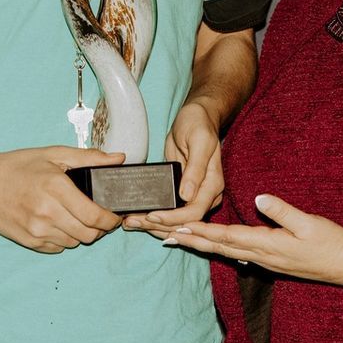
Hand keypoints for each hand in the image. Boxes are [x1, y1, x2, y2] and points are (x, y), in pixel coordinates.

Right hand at [0, 147, 123, 252]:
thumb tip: (118, 159)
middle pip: (89, 234)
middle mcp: (47, 213)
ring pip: (75, 242)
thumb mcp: (53, 154)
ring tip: (76, 217)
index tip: (115, 215)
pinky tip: (57, 222)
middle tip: (99, 216)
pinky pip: (58, 247)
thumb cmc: (18, 166)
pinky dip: (64, 238)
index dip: (111, 220)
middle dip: (100, 228)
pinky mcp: (29, 242)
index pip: (95, 216)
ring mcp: (37, 231)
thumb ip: (88, 158)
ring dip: (82, 233)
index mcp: (56, 188)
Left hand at [124, 101, 223, 234]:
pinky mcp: (180, 193)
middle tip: (132, 222)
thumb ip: (195, 168)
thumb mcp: (199, 142)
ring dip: (153, 225)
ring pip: (174, 221)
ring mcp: (192, 196)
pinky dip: (153, 216)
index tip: (153, 216)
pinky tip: (136, 216)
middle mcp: (204, 195)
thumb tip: (187, 195)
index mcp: (212, 185)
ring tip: (129, 222)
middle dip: (158, 225)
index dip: (174, 219)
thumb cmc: (199, 125)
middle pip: (183, 222)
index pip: (195, 212)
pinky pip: (169, 210)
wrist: (197, 118)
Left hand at [159, 193, 342, 285]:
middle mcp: (256, 254)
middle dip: (183, 238)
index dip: (197, 230)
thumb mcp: (308, 223)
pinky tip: (201, 244)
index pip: (223, 236)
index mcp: (264, 244)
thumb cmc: (329, 242)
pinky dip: (211, 246)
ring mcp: (260, 258)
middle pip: (212, 246)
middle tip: (156, 232)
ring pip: (218, 250)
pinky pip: (230, 252)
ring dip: (193, 243)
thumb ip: (282, 211)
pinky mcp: (264, 258)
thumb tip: (259, 197)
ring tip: (168, 237)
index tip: (173, 225)